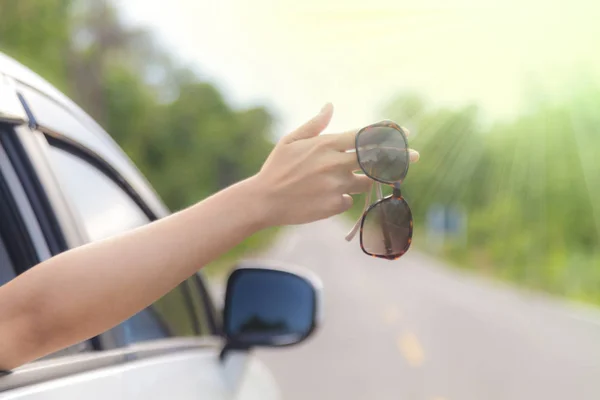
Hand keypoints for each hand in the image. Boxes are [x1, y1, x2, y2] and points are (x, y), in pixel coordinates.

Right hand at [254, 103, 418, 226]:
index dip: (387, 132)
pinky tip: (323, 196)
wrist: (264, 200)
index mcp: (327, 144)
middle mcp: (335, 163)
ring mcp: (337, 185)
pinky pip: (349, 198)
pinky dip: (343, 196)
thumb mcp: (291, 140)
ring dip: (365, 179)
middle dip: (399, 157)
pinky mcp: (335, 205)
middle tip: (416, 156)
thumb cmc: (277, 167)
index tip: (404, 132)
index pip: (365, 135)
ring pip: (365, 181)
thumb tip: (330, 105)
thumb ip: (315, 124)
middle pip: (376, 159)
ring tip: (347, 179)